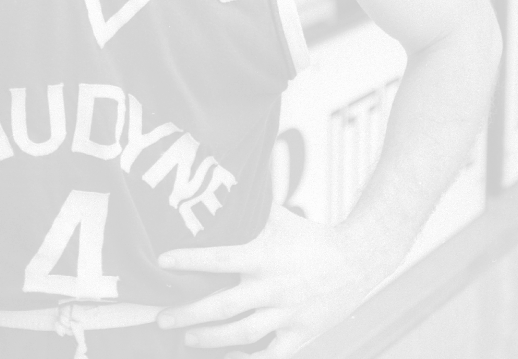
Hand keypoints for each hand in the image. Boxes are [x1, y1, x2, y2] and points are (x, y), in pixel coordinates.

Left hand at [156, 204, 384, 356]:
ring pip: (241, 334)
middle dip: (189, 314)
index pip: (220, 258)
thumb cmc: (310, 237)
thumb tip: (224, 176)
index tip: (163, 261)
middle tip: (162, 318)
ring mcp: (286, 314)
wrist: (356, 261)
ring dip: (210, 340)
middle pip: (223, 305)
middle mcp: (272, 287)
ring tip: (186, 340)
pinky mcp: (299, 335)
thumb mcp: (278, 216)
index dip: (190, 260)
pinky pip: (269, 356)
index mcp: (264, 255)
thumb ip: (250, 203)